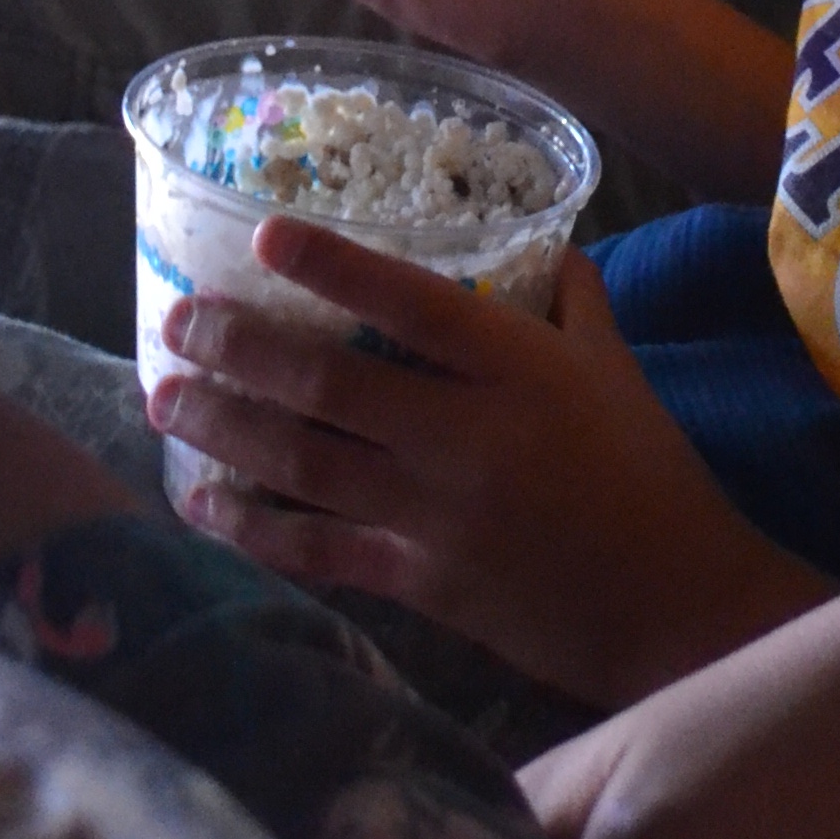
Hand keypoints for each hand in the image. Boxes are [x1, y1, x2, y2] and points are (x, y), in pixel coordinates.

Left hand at [150, 221, 821, 704]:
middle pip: (329, 385)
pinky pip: (319, 548)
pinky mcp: (421, 581)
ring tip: (164, 400)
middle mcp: (465, 435)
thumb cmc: (647, 470)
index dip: (333, 267)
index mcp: (517, 367)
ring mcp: (436, 514)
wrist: (675, 604)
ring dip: (225, 429)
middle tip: (179, 322)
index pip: (411, 304)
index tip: (264, 233)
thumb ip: (570, 295)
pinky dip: (255, 526)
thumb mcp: (614, 366)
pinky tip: (203, 502)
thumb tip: (537, 236)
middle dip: (239, 350)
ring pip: (305, 463)